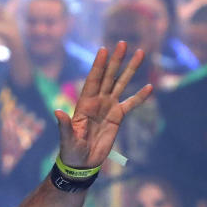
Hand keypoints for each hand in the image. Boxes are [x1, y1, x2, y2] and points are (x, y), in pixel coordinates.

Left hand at [54, 42, 153, 169]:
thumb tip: (56, 111)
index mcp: (84, 104)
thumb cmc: (71, 151)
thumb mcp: (67, 139)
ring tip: (140, 53)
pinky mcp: (117, 117)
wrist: (82, 163)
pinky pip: (131, 104)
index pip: (93, 80)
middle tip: (123, 43)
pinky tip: (150, 86)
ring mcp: (108, 107)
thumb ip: (64, 125)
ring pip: (121, 84)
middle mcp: (97, 101)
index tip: (103, 49)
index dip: (98, 65)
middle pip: (108, 76)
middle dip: (115, 60)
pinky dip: (140, 96)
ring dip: (130, 70)